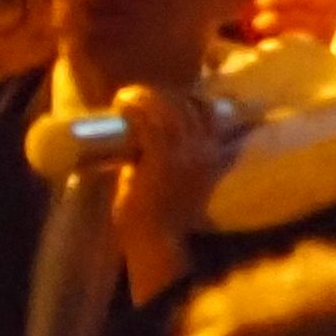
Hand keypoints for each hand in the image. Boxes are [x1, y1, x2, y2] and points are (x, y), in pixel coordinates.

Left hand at [104, 80, 229, 295]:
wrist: (158, 240)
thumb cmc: (163, 216)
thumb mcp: (182, 181)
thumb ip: (173, 160)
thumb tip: (147, 141)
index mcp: (212, 154)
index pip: (208, 111)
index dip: (186, 99)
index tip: (163, 98)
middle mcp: (203, 149)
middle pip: (187, 104)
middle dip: (161, 95)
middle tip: (136, 96)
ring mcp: (183, 153)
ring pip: (168, 107)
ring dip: (144, 97)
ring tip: (126, 98)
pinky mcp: (161, 158)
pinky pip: (149, 121)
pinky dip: (135, 108)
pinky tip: (123, 104)